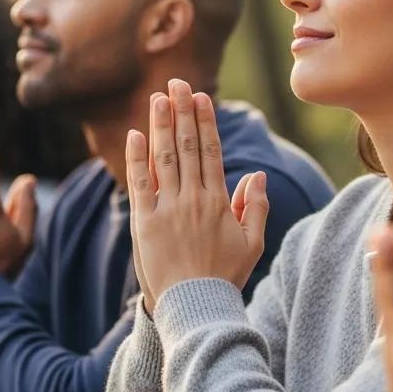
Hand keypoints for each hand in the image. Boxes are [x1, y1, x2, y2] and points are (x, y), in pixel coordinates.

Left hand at [125, 79, 267, 306]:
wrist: (195, 308)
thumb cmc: (225, 276)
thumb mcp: (252, 243)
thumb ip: (256, 207)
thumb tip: (256, 175)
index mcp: (218, 201)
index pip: (210, 151)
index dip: (204, 121)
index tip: (200, 97)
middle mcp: (192, 199)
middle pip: (186, 145)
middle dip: (182, 111)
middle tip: (176, 83)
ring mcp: (167, 209)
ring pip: (164, 158)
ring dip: (161, 124)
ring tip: (158, 97)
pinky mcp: (144, 222)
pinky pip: (140, 183)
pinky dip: (137, 158)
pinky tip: (136, 134)